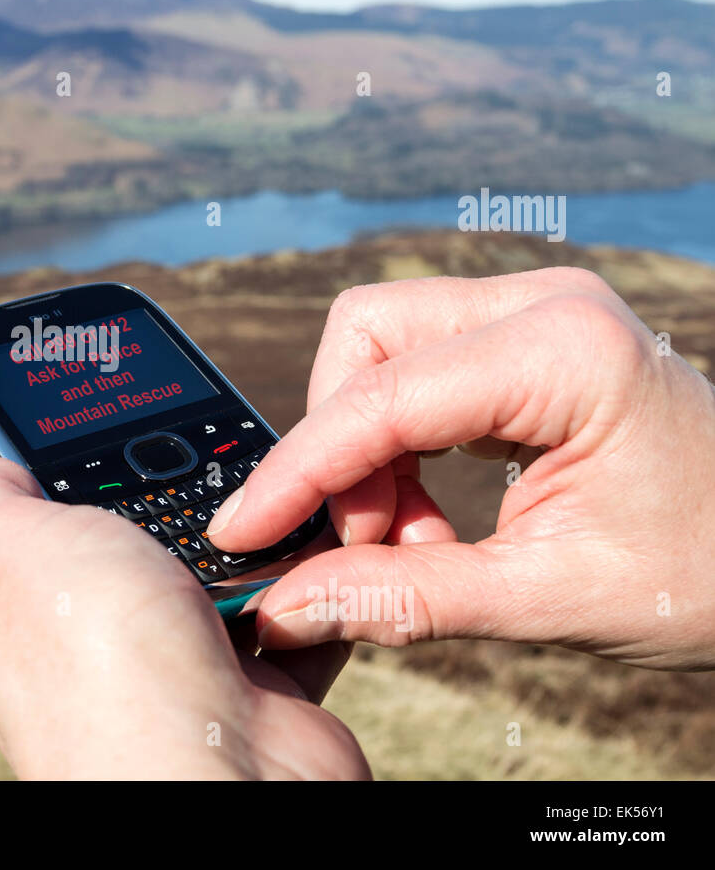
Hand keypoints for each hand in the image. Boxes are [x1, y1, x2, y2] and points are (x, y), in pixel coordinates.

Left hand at [0, 444, 370, 778]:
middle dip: (169, 483)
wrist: (221, 779)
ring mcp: (174, 662)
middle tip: (196, 446)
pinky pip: (285, 605)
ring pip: (218, 560)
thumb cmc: (99, 661)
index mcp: (11, 606)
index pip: (25, 509)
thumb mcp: (10, 546)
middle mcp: (88, 637)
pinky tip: (310, 545)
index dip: (59, 453)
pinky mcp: (253, 684)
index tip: (104, 399)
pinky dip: (305, 579)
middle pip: (133, 525)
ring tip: (263, 500)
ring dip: (248, 530)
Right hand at [207, 267, 714, 670]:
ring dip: (367, 450)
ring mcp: (536, 316)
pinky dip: (399, 445)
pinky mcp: (527, 344)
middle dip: (338, 446)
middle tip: (367, 544)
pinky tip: (428, 514)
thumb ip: (406, 597)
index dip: (299, 472)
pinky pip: (418, 372)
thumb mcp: (550, 597)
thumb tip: (289, 604)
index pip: (382, 397)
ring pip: (382, 349)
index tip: (242, 531)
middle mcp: (543, 306)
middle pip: (365, 339)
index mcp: (564, 350)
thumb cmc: (709, 572)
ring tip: (410, 540)